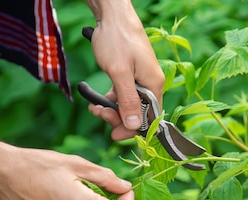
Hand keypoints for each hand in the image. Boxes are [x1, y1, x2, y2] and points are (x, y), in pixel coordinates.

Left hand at [87, 0, 163, 140]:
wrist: (112, 16)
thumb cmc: (116, 40)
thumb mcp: (119, 73)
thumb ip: (127, 100)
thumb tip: (135, 126)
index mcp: (154, 85)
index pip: (149, 118)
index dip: (131, 129)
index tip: (112, 135)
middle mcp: (151, 84)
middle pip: (138, 113)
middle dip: (117, 118)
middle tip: (98, 112)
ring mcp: (141, 79)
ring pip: (129, 105)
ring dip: (111, 110)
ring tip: (94, 107)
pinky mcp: (131, 75)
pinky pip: (124, 95)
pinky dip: (111, 100)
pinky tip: (97, 100)